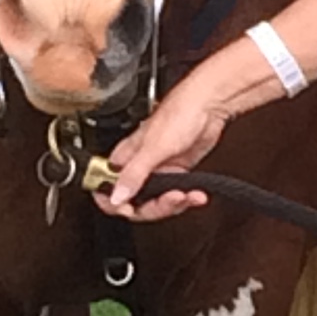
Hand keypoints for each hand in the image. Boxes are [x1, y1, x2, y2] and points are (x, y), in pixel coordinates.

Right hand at [95, 72, 235, 217]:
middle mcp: (138, 165)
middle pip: (134, 201)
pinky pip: (175, 194)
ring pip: (156, 201)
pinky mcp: (175, 171)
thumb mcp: (154, 147)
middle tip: (168, 201)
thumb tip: (116, 197)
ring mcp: (157, 169)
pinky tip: (195, 195)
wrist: (209, 105)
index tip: (128, 210)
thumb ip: (134, 174)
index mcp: (124, 157)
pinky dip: (186, 198)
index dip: (115, 203)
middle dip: (153, 207)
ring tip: (186, 196)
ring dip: (173, 204)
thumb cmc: (180, 112)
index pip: (107, 188)